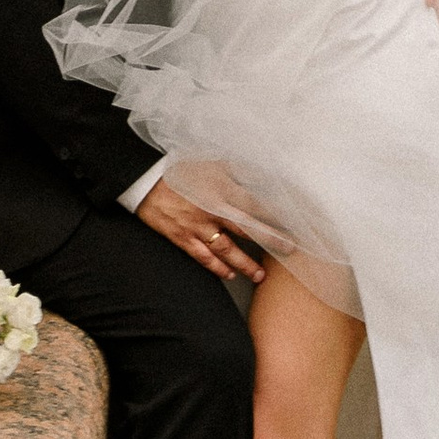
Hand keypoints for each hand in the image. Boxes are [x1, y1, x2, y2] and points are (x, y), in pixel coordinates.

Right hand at [134, 171, 289, 283]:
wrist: (146, 181)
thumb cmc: (181, 169)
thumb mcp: (212, 162)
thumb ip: (238, 170)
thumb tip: (261, 174)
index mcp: (222, 189)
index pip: (256, 205)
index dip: (275, 215)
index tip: (292, 224)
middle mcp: (213, 211)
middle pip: (248, 229)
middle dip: (270, 241)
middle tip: (288, 251)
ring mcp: (198, 227)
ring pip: (227, 250)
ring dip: (245, 264)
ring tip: (259, 275)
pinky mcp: (183, 238)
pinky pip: (203, 257)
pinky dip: (217, 268)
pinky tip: (228, 274)